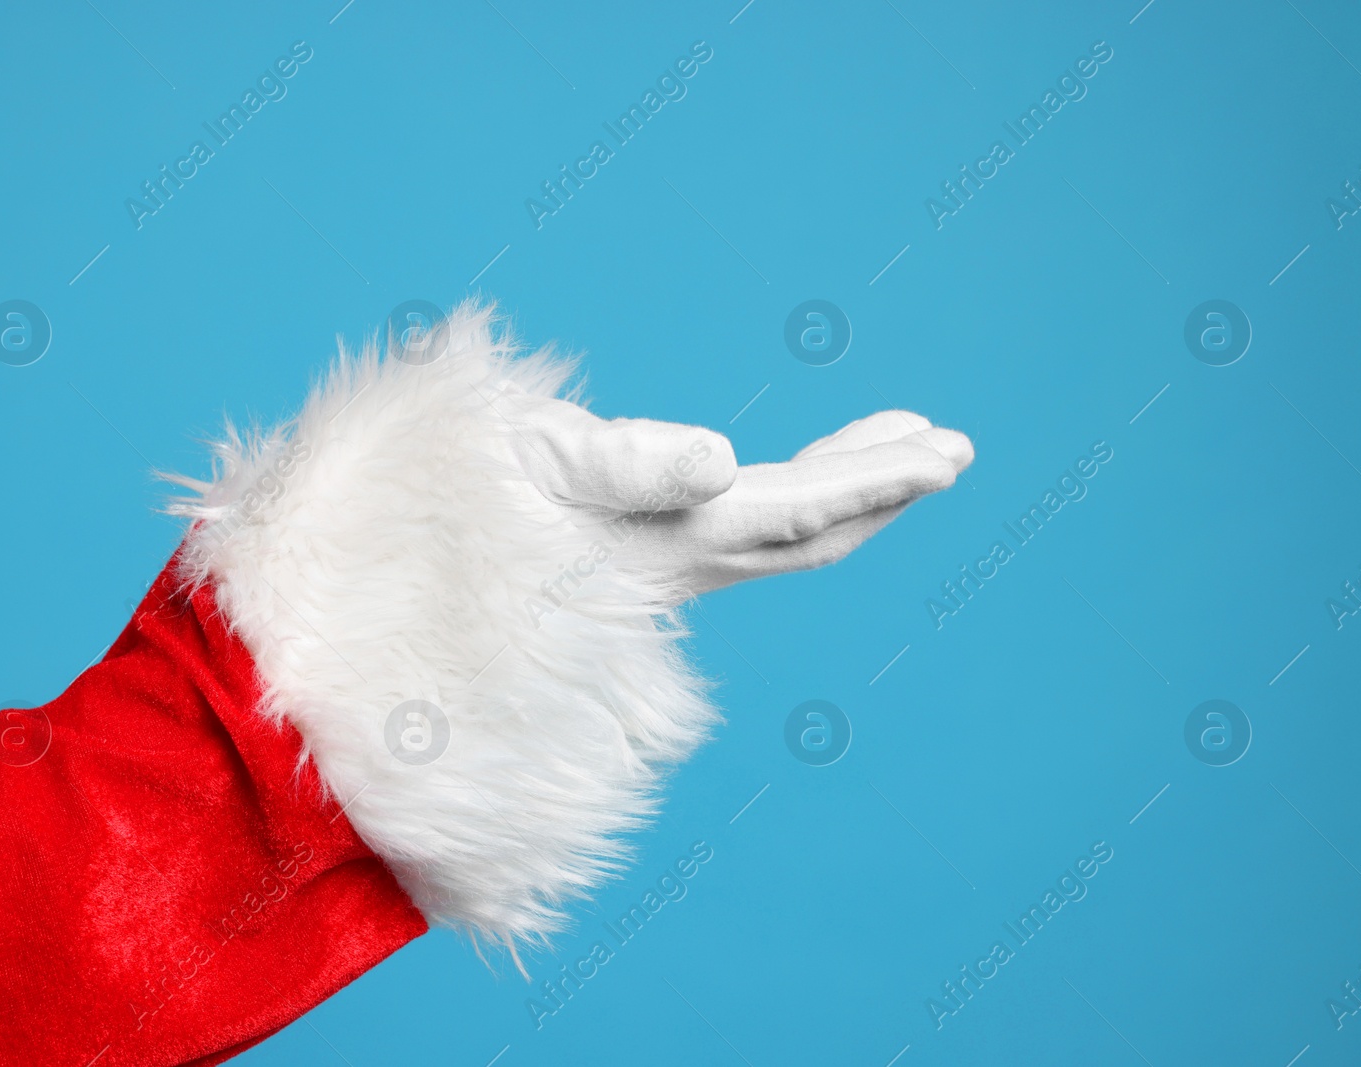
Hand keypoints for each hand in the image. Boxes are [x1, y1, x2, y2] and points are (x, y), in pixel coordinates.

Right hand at [500, 393, 973, 603]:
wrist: (406, 557)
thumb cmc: (453, 494)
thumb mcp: (530, 459)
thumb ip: (622, 462)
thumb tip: (723, 458)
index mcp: (665, 536)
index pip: (796, 510)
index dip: (873, 481)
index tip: (944, 455)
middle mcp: (681, 560)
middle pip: (813, 536)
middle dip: (887, 492)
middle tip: (954, 449)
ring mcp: (670, 565)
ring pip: (787, 539)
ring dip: (855, 496)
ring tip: (907, 449)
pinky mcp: (652, 557)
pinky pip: (752, 533)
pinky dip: (803, 501)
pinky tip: (804, 480)